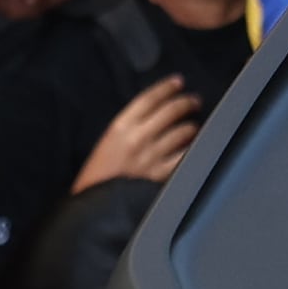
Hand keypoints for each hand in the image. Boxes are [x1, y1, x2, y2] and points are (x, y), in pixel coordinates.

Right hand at [70, 74, 204, 193]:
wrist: (92, 206)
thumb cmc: (96, 175)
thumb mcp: (107, 142)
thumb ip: (129, 126)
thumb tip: (156, 113)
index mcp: (120, 127)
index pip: (149, 98)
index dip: (167, 87)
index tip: (178, 82)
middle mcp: (138, 138)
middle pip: (171, 110)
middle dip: (186, 102)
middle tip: (194, 100)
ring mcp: (151, 157)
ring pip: (182, 132)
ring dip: (192, 126)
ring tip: (194, 125)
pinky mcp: (160, 176)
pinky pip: (184, 157)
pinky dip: (192, 149)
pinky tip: (195, 147)